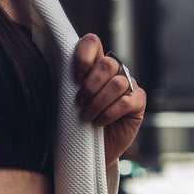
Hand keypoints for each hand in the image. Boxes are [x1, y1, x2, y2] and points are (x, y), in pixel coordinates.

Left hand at [73, 34, 145, 167]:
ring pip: (117, 83)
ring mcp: (128, 85)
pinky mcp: (138, 101)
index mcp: (93, 64)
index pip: (92, 43)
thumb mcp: (66, 101)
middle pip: (107, 63)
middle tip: (79, 102)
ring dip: (98, 102)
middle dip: (90, 86)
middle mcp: (113, 71)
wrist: (89, 150)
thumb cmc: (76, 123)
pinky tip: (99, 122)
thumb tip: (55, 69)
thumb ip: (66, 83)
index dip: (83, 56)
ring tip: (87, 116)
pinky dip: (109, 113)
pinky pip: (127, 101)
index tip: (75, 78)